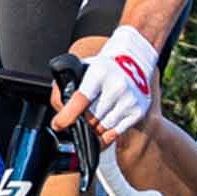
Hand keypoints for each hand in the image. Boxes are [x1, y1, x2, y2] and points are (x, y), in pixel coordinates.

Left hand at [52, 25, 158, 146]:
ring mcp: (130, 100)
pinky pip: (116, 133)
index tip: (58, 125)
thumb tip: (60, 114)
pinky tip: (103, 123)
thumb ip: (64, 88)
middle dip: (81, 121)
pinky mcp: (138, 111)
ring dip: (93, 128)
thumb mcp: (82, 69)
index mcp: (100, 73)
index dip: (66, 117)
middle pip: (90, 118)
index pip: (80, 100)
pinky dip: (106, 133)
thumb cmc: (104, 68)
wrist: (134, 61)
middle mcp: (117, 86)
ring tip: (94, 116)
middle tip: (79, 115)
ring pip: (102, 128)